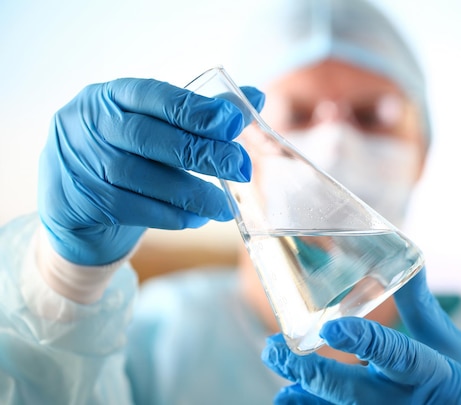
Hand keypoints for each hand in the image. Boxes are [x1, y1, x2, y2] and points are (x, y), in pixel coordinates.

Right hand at [39, 78, 263, 264]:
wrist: (75, 199)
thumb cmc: (128, 152)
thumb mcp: (157, 125)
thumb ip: (203, 111)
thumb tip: (255, 97)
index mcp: (112, 95)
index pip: (157, 96)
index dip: (197, 110)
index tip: (235, 123)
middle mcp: (91, 123)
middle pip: (151, 137)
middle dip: (203, 153)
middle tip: (241, 168)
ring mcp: (80, 162)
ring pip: (143, 178)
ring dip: (192, 194)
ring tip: (224, 206)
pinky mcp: (80, 200)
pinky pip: (133, 210)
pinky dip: (172, 215)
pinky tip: (196, 218)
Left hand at [262, 269, 460, 404]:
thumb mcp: (445, 336)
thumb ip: (417, 300)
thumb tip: (402, 251)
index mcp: (431, 372)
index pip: (395, 354)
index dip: (363, 340)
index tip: (331, 325)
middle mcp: (404, 402)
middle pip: (350, 391)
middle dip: (310, 372)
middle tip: (273, 348)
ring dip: (303, 391)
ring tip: (275, 367)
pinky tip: (287, 395)